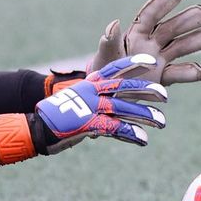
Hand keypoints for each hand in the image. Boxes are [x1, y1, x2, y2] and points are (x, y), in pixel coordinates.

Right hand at [33, 55, 167, 153]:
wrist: (35, 127)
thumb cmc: (56, 116)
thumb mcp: (76, 101)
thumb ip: (95, 100)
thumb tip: (111, 106)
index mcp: (88, 83)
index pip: (114, 68)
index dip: (133, 63)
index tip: (151, 60)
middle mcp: (91, 92)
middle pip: (124, 86)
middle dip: (146, 89)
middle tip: (165, 94)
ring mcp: (90, 107)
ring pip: (124, 108)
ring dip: (145, 115)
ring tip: (162, 122)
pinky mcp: (88, 124)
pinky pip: (115, 128)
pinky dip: (131, 134)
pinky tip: (143, 140)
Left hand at [88, 0, 200, 85]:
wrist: (106, 98)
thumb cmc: (103, 72)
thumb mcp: (104, 58)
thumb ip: (109, 41)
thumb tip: (114, 23)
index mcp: (136, 33)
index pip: (151, 14)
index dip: (165, 2)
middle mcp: (151, 43)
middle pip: (173, 27)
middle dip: (191, 19)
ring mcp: (160, 59)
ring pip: (182, 46)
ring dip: (198, 41)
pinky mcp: (164, 77)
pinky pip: (180, 72)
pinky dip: (193, 72)